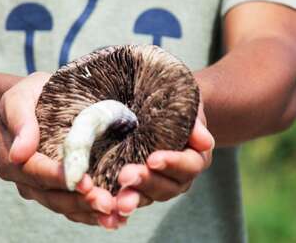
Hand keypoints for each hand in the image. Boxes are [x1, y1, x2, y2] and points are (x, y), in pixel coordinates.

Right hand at [0, 72, 116, 227]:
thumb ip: (19, 121)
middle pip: (51, 196)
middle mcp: (23, 179)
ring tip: (116, 215)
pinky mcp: (55, 190)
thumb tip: (18, 155)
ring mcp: (39, 188)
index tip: (86, 183)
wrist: (35, 101)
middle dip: (80, 202)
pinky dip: (90, 213)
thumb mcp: (19, 98)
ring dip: (89, 212)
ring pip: (63, 206)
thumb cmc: (29, 95)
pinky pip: (71, 206)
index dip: (60, 179)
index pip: (35, 173)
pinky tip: (114, 217)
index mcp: (11, 159)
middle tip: (109, 204)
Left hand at [115, 101, 214, 216]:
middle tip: (125, 176)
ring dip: (133, 197)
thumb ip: (195, 122)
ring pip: (149, 197)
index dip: (172, 163)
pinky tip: (108, 209)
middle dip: (146, 182)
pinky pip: (131, 199)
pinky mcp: (139, 189)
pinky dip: (119, 205)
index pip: (188, 165)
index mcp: (195, 157)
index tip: (152, 159)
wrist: (158, 108)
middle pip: (168, 186)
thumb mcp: (187, 106)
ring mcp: (159, 185)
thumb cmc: (174, 103)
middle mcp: (180, 177)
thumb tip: (205, 142)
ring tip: (117, 200)